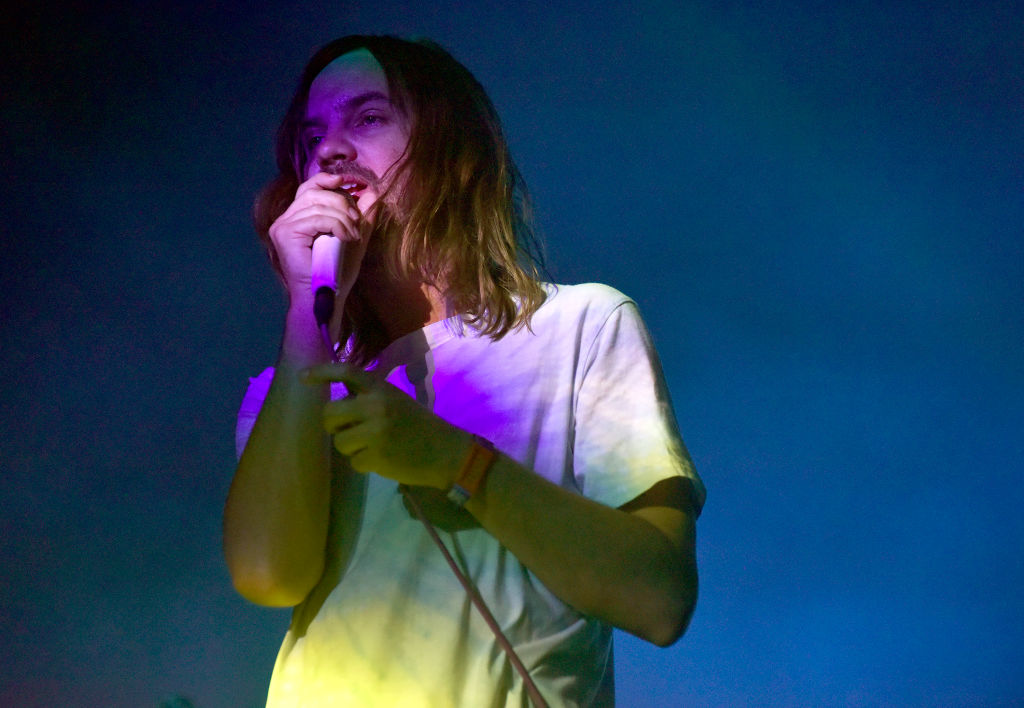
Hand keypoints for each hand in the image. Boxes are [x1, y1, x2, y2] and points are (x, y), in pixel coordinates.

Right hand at [268, 172, 367, 301]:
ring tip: (353, 235)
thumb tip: (373, 192)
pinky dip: (336, 225)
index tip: (350, 182)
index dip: (328, 180)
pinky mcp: (285, 234)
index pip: (309, 188)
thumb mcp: (354, 239)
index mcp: (298, 218)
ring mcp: (282, 226)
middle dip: (342, 202)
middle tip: (357, 221)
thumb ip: (362, 217)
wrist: (325, 298)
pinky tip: (346, 238)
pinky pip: (316, 218)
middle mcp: (285, 219)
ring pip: (317, 205)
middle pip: (314, 192)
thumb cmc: (336, 273)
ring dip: (343, 218)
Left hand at [302, 363, 472, 488]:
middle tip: (346, 430)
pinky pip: (353, 461)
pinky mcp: (376, 456)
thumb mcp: (395, 400)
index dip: (321, 372)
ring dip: (351, 447)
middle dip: (333, 425)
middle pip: (330, 414)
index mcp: (380, 388)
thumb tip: (338, 406)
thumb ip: (370, 398)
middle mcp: (375, 405)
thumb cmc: (419, 425)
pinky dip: (364, 464)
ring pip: (339, 441)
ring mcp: (374, 431)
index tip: (302, 377)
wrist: (445, 451)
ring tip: (373, 446)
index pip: (346, 371)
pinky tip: (382, 459)